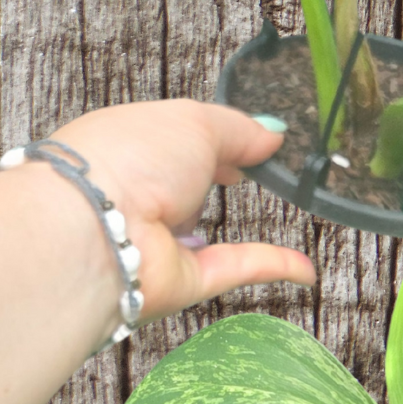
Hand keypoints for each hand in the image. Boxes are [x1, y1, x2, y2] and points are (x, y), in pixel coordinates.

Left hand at [49, 101, 316, 321]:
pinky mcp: (179, 281)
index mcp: (128, 144)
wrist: (96, 230)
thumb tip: (274, 136)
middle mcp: (137, 193)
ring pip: (200, 233)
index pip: (171, 140)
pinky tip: (307, 268)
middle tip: (257, 175)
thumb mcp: (195, 122)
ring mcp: (156, 240)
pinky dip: (270, 265)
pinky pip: (232, 269)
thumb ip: (239, 129)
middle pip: (183, 188)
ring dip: (227, 226)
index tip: (247, 140)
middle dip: (212, 180)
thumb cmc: (132, 157)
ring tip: (280, 213)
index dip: (208, 138)